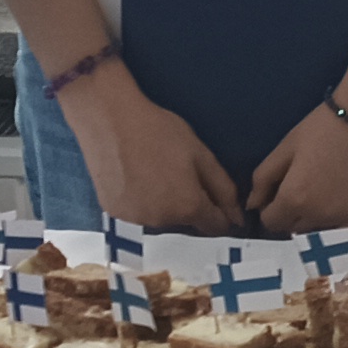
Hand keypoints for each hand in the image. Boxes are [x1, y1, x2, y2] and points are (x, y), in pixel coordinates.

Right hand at [61, 66, 241, 229]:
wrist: (109, 120)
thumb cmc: (160, 132)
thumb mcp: (201, 154)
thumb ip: (223, 189)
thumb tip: (237, 217)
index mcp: (188, 207)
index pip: (215, 226)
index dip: (221, 213)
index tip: (216, 197)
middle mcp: (162, 221)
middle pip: (187, 223)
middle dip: (190, 205)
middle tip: (179, 172)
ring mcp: (135, 219)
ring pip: (161, 219)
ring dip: (165, 205)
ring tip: (155, 172)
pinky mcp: (114, 213)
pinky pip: (138, 213)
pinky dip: (141, 202)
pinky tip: (135, 176)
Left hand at [247, 100, 347, 233]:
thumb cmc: (322, 127)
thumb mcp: (285, 148)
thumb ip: (263, 179)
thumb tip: (252, 204)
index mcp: (294, 198)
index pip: (271, 222)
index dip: (269, 209)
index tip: (275, 196)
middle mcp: (318, 215)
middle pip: (293, 230)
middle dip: (289, 216)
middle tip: (297, 193)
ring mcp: (343, 217)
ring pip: (317, 234)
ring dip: (311, 222)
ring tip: (317, 198)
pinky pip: (342, 232)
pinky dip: (335, 224)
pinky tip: (336, 204)